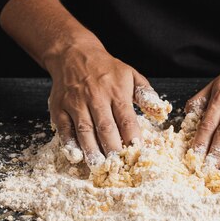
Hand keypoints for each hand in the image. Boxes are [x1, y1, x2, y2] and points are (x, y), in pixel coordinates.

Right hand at [46, 41, 154, 165]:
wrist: (73, 54)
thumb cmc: (106, 70)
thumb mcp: (131, 75)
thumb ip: (146, 94)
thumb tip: (160, 111)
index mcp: (116, 92)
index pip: (126, 118)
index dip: (132, 136)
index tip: (137, 151)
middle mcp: (96, 98)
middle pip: (105, 128)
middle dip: (112, 149)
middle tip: (118, 166)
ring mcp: (76, 103)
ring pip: (84, 130)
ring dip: (91, 150)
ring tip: (98, 166)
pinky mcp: (59, 108)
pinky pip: (64, 128)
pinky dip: (69, 143)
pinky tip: (75, 155)